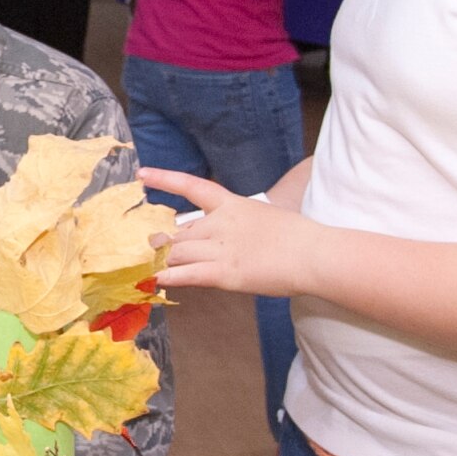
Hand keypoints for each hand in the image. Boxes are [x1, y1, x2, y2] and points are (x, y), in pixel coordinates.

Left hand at [140, 167, 315, 296]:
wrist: (313, 253)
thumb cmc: (298, 236)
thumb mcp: (263, 216)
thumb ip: (238, 223)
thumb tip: (222, 236)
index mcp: (232, 204)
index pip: (192, 186)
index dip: (165, 179)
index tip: (143, 174)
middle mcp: (221, 223)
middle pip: (180, 231)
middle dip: (163, 242)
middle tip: (148, 249)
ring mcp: (222, 248)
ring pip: (178, 251)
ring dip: (161, 260)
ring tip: (146, 267)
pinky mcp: (226, 273)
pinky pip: (189, 275)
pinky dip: (169, 278)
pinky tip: (155, 280)